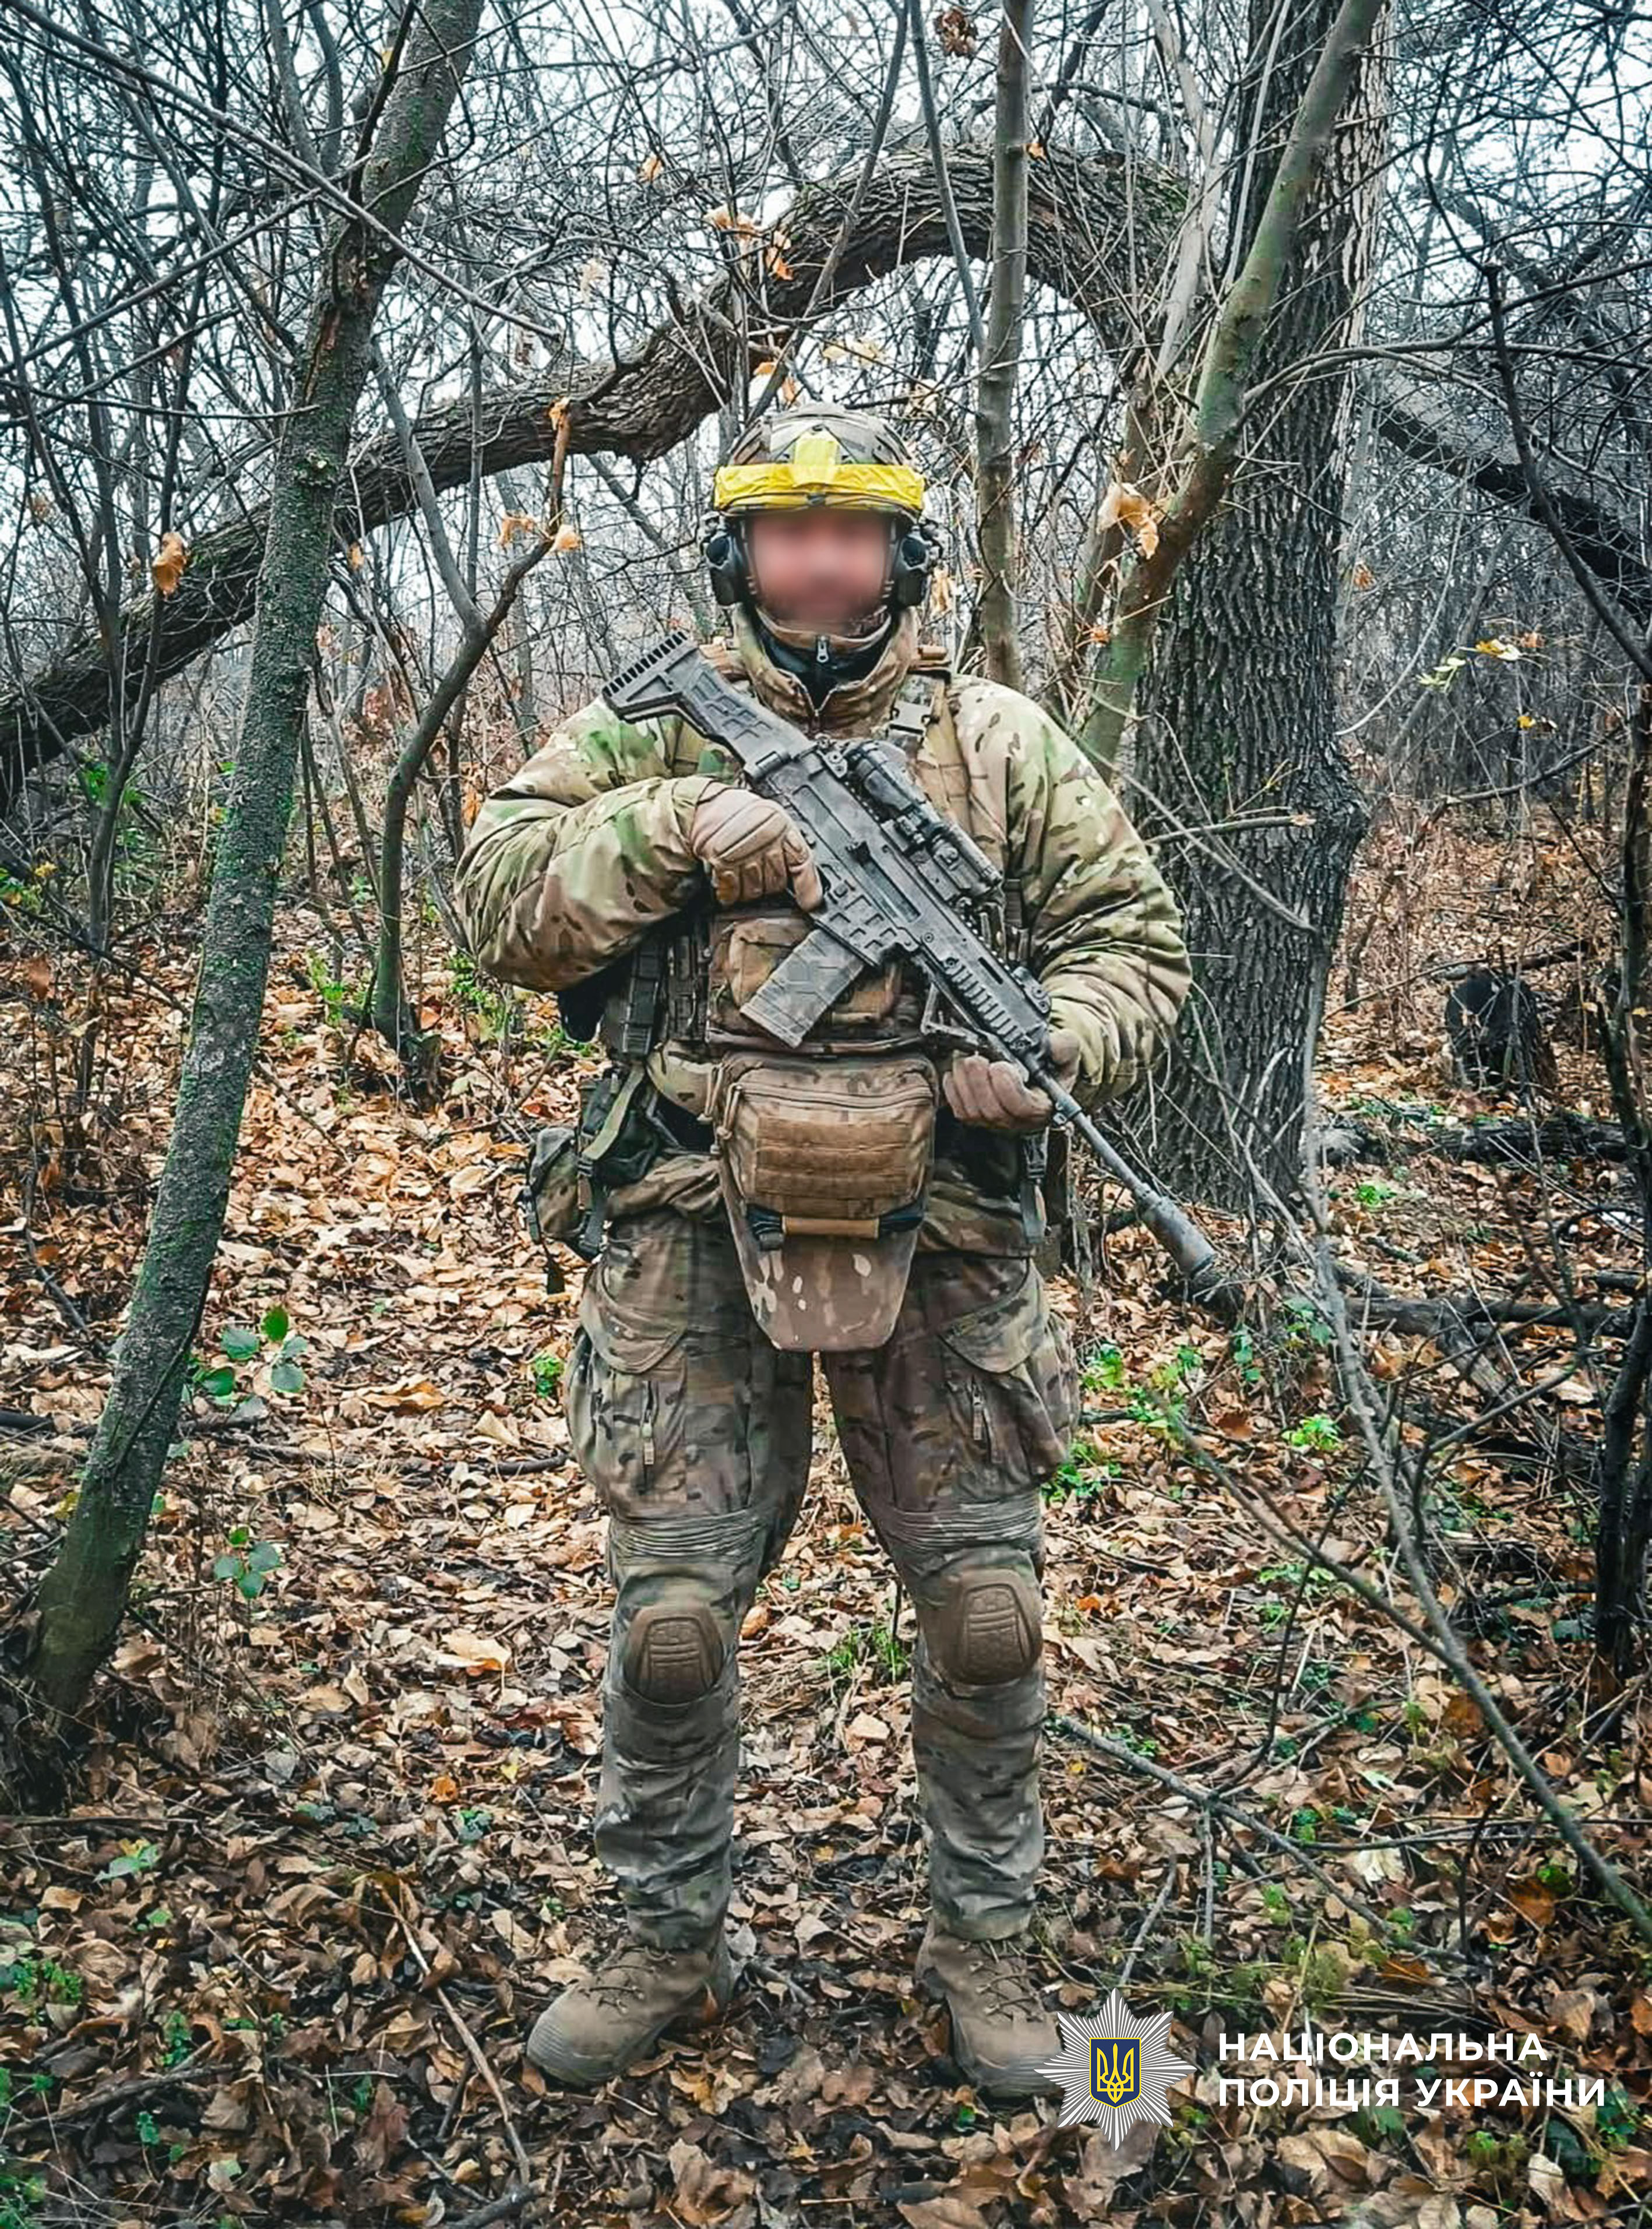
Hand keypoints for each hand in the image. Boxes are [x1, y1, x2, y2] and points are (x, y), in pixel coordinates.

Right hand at [688, 784, 822, 909]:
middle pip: (777, 883)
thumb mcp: (774, 819)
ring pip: (755, 892)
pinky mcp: (721, 862)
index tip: (809, 904)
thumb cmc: (742, 813)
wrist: (707, 804)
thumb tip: (802, 878)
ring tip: (743, 871)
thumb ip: (789, 845)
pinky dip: (730, 892)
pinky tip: (730, 879)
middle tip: (760, 869)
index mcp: (782, 826)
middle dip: (770, 882)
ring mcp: (743, 852)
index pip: (802, 863)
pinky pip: (732, 892)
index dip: (807, 887)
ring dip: (749, 888)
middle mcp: (765, 839)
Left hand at [942, 1028, 1081, 1131]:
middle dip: (980, 1081)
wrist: (1038, 1069)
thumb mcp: (1066, 1049)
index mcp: (1044, 1106)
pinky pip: (959, 1109)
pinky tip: (958, 1072)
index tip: (1000, 1065)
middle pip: (993, 1111)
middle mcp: (1019, 1119)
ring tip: (966, 1059)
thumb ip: (1063, 1046)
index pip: (1023, 1108)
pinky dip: (953, 1089)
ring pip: (972, 1111)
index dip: (1008, 1088)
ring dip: (964, 1082)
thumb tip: (1050, 1046)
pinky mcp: (976, 1117)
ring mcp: (995, 1121)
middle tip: (976, 1058)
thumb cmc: (1052, 1064)